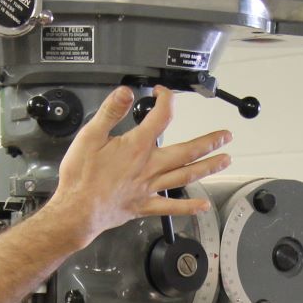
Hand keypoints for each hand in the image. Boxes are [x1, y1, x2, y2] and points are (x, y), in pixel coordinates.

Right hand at [49, 87, 231, 243]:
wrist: (76, 210)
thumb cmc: (81, 176)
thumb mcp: (89, 136)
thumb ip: (110, 112)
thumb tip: (125, 92)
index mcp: (137, 146)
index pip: (161, 117)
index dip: (166, 100)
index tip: (163, 93)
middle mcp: (150, 166)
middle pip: (187, 151)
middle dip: (209, 142)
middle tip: (225, 136)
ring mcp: (150, 187)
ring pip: (186, 175)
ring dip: (208, 167)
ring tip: (225, 159)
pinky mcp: (145, 205)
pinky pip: (171, 206)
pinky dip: (189, 207)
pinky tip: (203, 205)